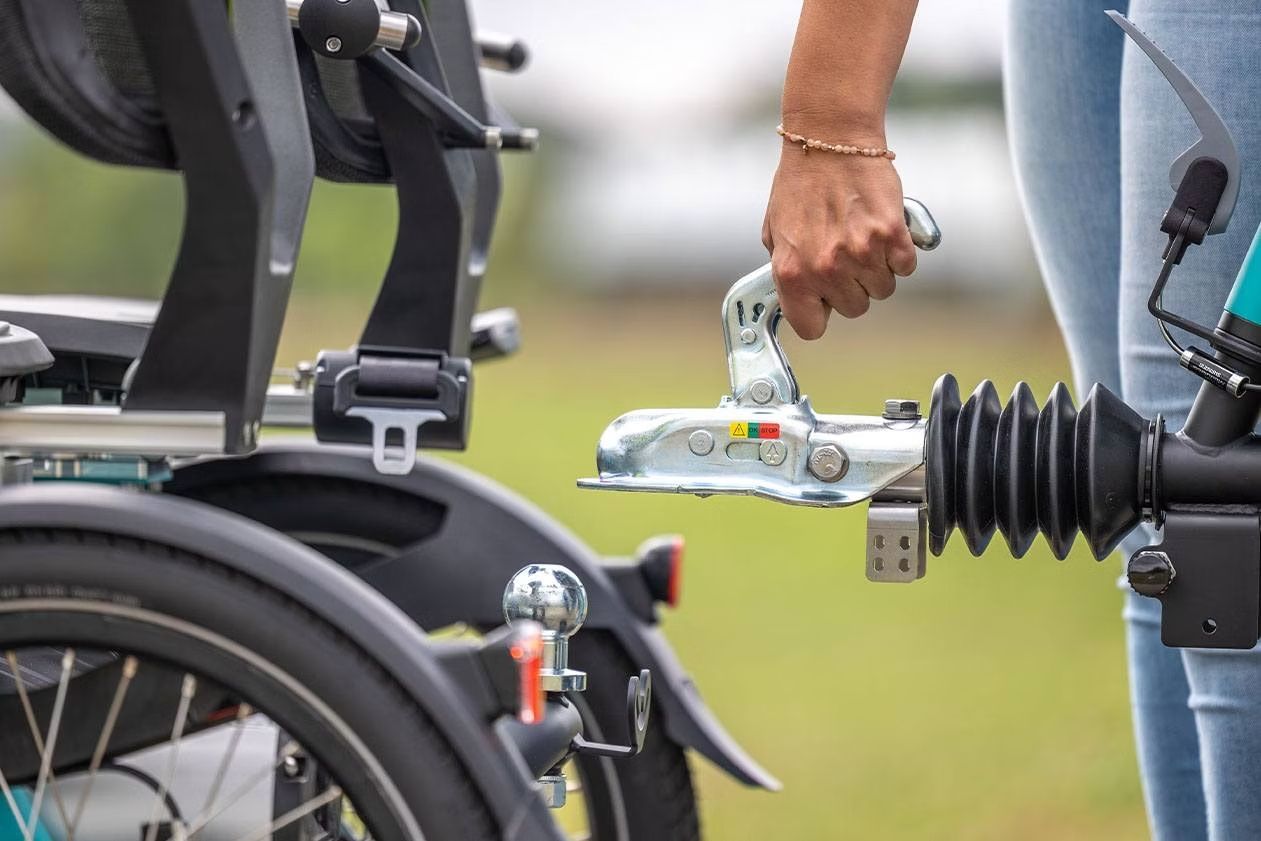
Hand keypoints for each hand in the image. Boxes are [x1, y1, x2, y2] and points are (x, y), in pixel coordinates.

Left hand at [761, 142, 917, 338]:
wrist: (830, 140)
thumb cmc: (801, 183)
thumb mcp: (776, 232)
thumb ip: (786, 270)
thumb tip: (798, 299)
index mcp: (791, 272)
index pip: (811, 328)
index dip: (820, 313)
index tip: (825, 301)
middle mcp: (825, 269)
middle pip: (855, 308)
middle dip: (852, 285)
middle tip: (846, 253)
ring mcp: (860, 253)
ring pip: (882, 288)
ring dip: (877, 268)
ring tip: (861, 235)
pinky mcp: (891, 235)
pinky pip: (904, 266)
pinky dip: (899, 252)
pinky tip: (882, 229)